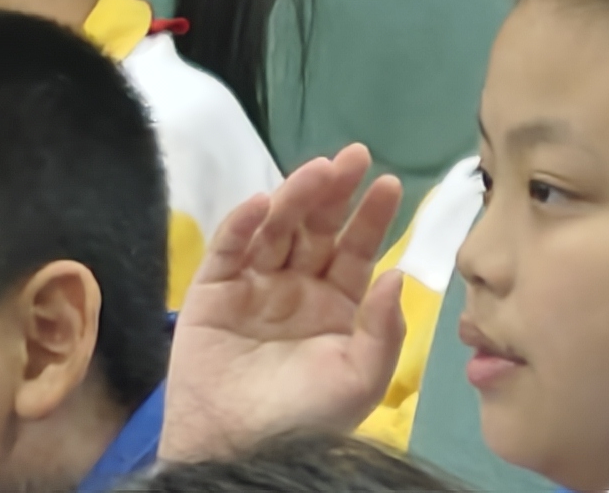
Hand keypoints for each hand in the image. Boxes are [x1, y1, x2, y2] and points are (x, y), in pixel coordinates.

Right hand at [157, 148, 409, 457]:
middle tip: (353, 157)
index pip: (356, 248)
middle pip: (316, 228)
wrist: (237, 451)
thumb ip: (383, 327)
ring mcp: (252, 288)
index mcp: (335, 305)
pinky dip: (239, 225)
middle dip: (334, 192)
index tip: (390, 183)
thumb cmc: (305, 418)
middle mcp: (295, 288)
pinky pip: (226, 252)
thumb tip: (398, 273)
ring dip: (293, 197)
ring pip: (275, 229)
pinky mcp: (210, 295)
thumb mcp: (360, 377)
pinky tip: (259, 203)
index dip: (372, 216)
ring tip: (316, 172)